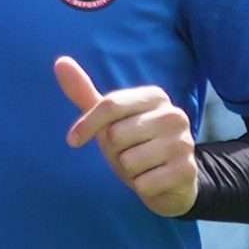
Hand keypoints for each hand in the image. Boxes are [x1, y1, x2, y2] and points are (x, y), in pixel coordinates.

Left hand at [57, 56, 199, 216]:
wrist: (169, 180)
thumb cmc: (134, 145)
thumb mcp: (109, 120)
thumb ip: (84, 92)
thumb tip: (60, 61)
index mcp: (155, 96)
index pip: (110, 104)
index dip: (87, 125)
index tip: (73, 141)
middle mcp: (174, 115)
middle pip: (117, 135)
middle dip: (115, 151)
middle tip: (129, 153)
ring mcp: (183, 142)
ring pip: (129, 161)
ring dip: (129, 170)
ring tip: (143, 167)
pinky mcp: (187, 170)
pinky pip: (144, 182)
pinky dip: (142, 186)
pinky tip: (153, 180)